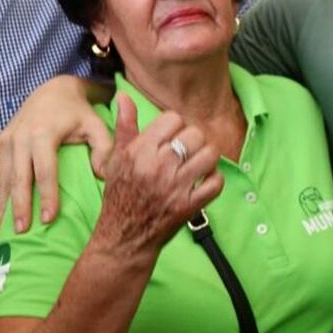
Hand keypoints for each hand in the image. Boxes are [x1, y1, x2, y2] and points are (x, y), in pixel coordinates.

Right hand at [0, 76, 112, 233]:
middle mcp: (20, 136)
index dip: (46, 195)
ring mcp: (7, 139)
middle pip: (19, 178)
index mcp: (43, 133)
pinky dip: (0, 195)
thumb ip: (105, 148)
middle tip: (23, 232)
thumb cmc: (78, 111)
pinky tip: (0, 216)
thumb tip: (103, 176)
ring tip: (4, 232)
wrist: (53, 88)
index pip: (45, 170)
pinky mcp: (1, 142)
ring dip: (4, 206)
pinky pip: (0, 173)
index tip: (48, 219)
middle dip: (20, 206)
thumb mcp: (96, 124)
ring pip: (4, 178)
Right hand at [92, 94, 223, 256]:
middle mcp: (158, 166)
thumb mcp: (116, 158)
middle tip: (186, 151)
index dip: (175, 125)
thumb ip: (125, 125)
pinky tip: (204, 180)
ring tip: (198, 162)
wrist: (123, 236)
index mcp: (140, 151)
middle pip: (194, 134)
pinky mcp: (189, 206)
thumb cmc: (120, 194)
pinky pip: (216, 183)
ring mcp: (176, 187)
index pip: (173, 118)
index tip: (171, 136)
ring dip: (207, 157)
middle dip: (193, 140)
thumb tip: (123, 95)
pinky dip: (215, 179)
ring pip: (210, 155)